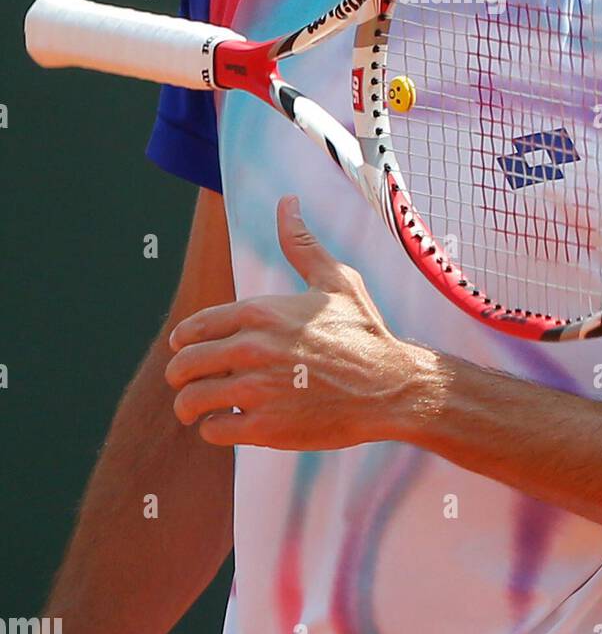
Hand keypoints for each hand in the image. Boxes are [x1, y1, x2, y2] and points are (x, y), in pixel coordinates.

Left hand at [165, 196, 421, 449]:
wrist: (390, 386)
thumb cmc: (364, 332)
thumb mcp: (336, 279)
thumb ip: (301, 243)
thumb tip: (287, 202)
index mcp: (260, 312)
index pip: (193, 328)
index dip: (183, 341)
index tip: (183, 350)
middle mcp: (251, 348)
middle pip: (184, 365)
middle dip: (180, 376)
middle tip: (187, 385)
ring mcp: (256, 389)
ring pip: (191, 401)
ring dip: (190, 407)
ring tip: (198, 411)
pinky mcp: (264, 428)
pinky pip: (215, 431)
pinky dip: (215, 430)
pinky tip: (229, 425)